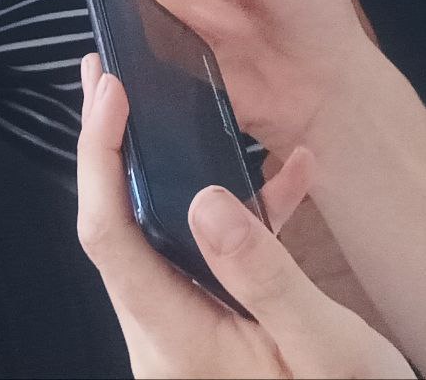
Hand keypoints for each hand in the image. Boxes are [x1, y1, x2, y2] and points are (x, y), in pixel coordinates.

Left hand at [76, 56, 410, 379]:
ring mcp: (182, 341)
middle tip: (106, 79)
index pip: (111, 236)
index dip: (100, 156)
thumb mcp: (326, 346)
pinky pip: (200, 262)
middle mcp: (164, 343)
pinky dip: (232, 219)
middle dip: (111, 149)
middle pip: (117, 231)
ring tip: (159, 107)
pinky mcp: (206, 335)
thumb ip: (265, 275)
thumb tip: (206, 199)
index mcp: (180, 343)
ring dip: (168, 174)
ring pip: (155, 240)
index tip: (110, 92)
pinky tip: (279, 183)